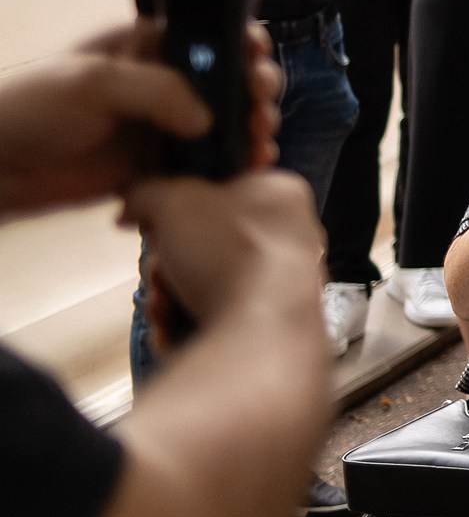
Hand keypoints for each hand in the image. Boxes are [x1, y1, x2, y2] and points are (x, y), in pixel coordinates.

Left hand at [0, 22, 280, 217]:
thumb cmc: (34, 108)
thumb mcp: (93, 82)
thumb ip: (157, 91)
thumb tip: (209, 119)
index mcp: (145, 45)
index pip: (207, 34)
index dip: (242, 42)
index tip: (258, 56)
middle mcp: (160, 82)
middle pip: (227, 79)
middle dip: (255, 89)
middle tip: (260, 108)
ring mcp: (159, 125)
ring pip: (223, 122)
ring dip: (250, 129)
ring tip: (260, 142)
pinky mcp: (154, 165)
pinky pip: (203, 162)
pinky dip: (231, 164)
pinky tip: (249, 167)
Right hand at [125, 169, 323, 347]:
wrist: (261, 328)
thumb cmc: (231, 250)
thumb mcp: (174, 201)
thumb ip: (148, 193)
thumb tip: (131, 204)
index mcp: (281, 193)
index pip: (227, 187)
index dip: (184, 203)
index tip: (158, 219)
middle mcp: (289, 236)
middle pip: (209, 241)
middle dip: (169, 259)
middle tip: (157, 266)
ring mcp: (281, 283)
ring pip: (207, 283)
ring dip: (170, 293)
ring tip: (160, 302)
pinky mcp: (267, 323)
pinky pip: (214, 319)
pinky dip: (183, 324)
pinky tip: (168, 328)